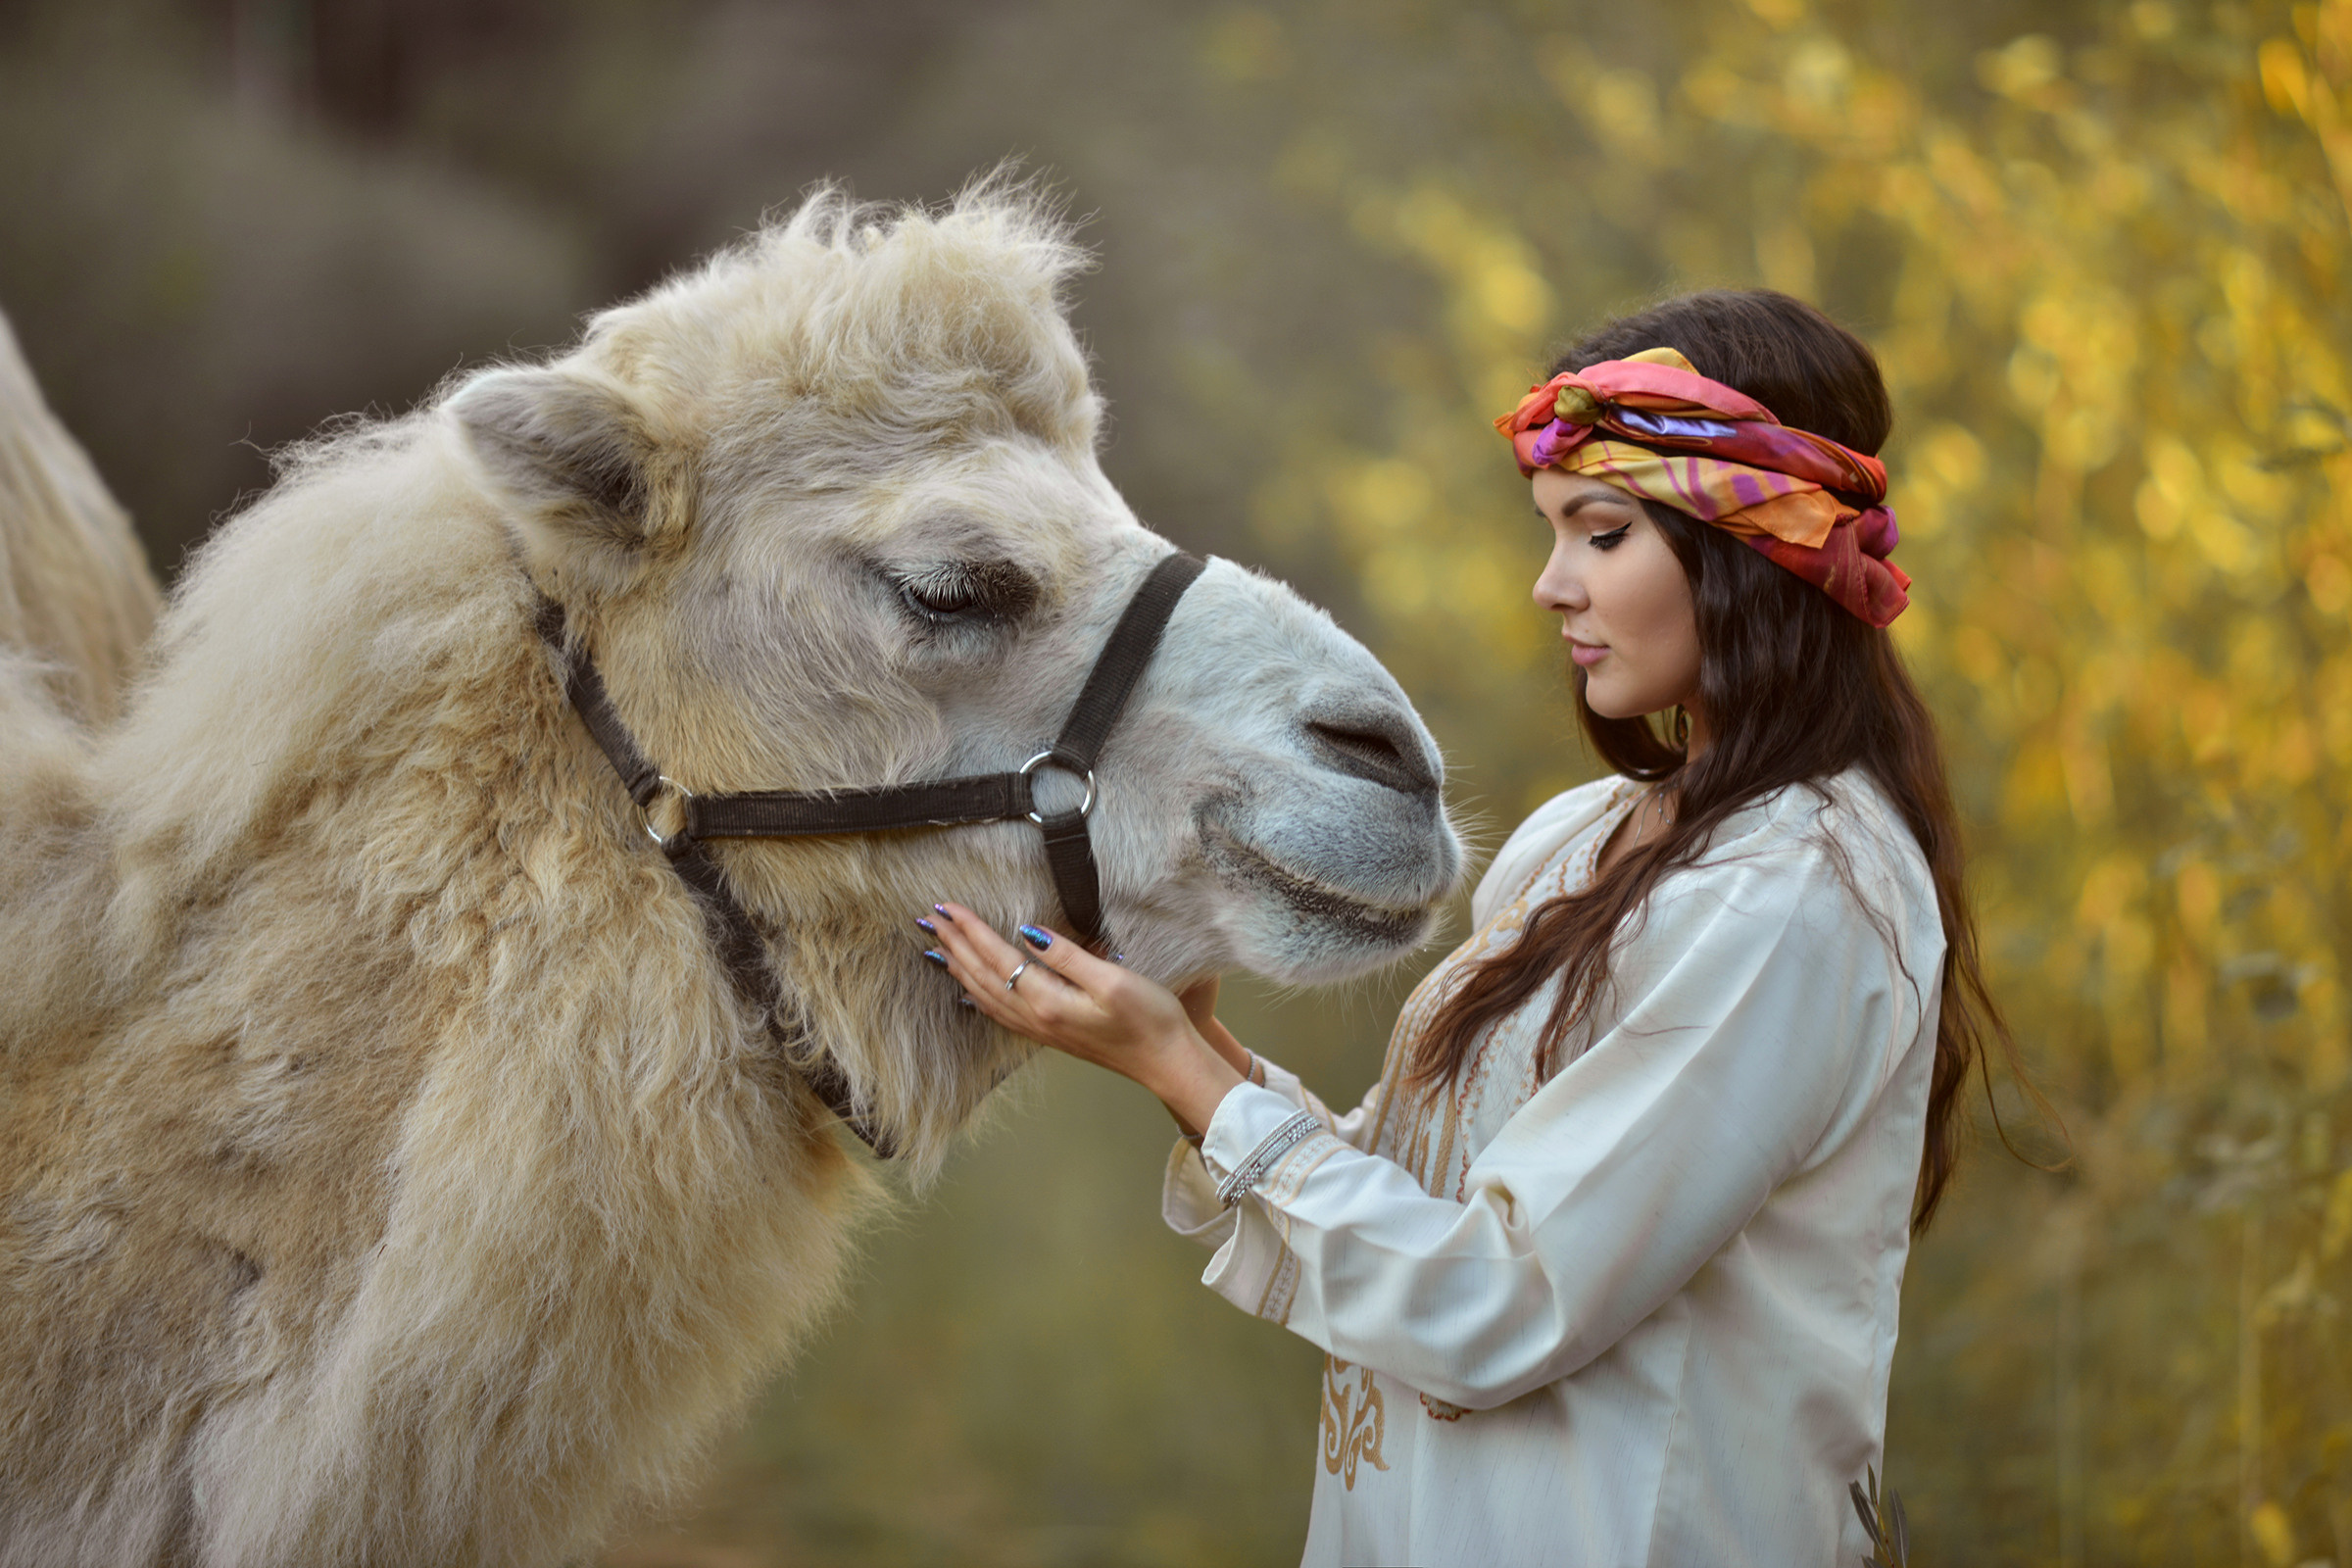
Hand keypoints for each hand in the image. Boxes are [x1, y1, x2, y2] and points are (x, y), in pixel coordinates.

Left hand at [921, 905, 1244, 1133]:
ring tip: (936, 948)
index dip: (970, 930)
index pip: (998, 957)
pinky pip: (999, 1012)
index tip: (947, 906)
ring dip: (959, 968)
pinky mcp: (1050, 1034)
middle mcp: (1036, 1018)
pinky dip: (977, 994)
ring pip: (985, 995)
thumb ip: (1066, 957)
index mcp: (1047, 1001)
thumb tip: (1027, 932)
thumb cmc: (1149, 1020)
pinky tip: (970, 990)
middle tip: (928, 919)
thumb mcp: (1111, 979)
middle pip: (981, 976)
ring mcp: (1041, 1030)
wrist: (1166, 1063)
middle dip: (953, 945)